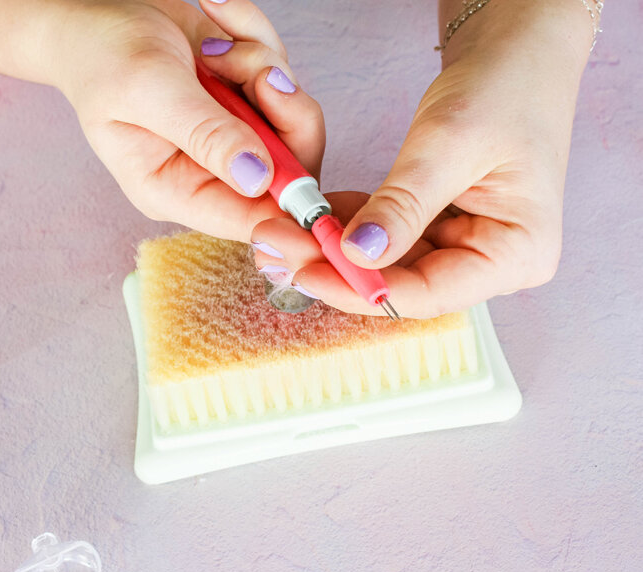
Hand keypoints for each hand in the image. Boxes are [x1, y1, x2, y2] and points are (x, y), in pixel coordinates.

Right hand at [48, 0, 323, 241]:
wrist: (97, 10)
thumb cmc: (102, 55)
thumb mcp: (147, 90)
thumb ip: (204, 133)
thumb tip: (258, 178)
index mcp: (177, 190)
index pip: (247, 221)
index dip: (289, 214)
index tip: (312, 192)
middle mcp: (212, 170)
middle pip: (288, 170)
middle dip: (285, 114)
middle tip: (260, 73)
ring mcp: (235, 133)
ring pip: (292, 116)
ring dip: (264, 66)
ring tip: (215, 46)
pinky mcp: (247, 97)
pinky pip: (281, 74)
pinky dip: (256, 38)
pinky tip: (216, 20)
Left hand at [254, 0, 591, 317]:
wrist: (517, 55)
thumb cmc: (505, 87)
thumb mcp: (450, 143)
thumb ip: (403, 203)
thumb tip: (358, 256)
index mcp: (516, 255)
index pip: (427, 294)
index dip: (361, 290)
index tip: (307, 271)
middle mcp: (492, 262)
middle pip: (400, 282)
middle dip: (335, 268)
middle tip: (276, 246)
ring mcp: (464, 247)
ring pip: (385, 263)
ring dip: (331, 248)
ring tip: (279, 228)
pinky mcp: (438, 228)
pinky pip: (384, 237)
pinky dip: (345, 224)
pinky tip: (308, 214)